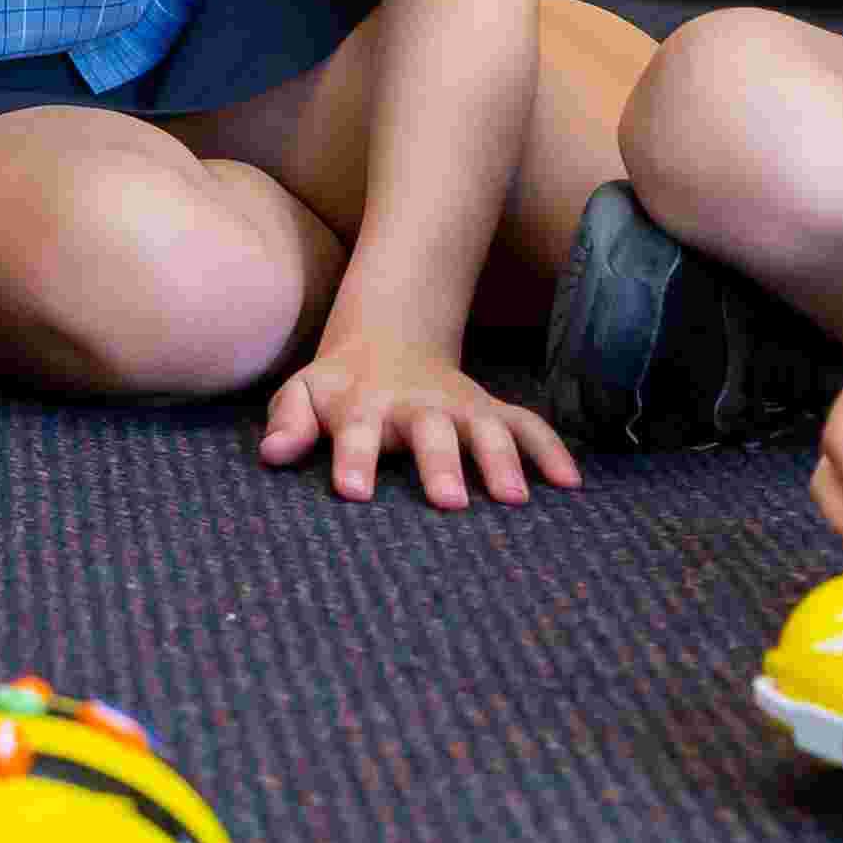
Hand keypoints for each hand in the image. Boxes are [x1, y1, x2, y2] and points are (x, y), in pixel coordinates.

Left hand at [258, 335, 577, 507]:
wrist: (386, 340)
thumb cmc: (338, 388)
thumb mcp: (304, 393)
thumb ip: (288, 420)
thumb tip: (272, 452)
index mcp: (364, 406)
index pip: (356, 432)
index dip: (355, 460)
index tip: (354, 492)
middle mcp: (417, 406)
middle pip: (430, 432)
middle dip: (441, 464)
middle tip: (450, 503)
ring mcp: (459, 406)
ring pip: (487, 427)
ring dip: (502, 459)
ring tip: (514, 499)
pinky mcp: (491, 409)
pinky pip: (527, 424)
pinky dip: (550, 449)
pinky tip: (570, 483)